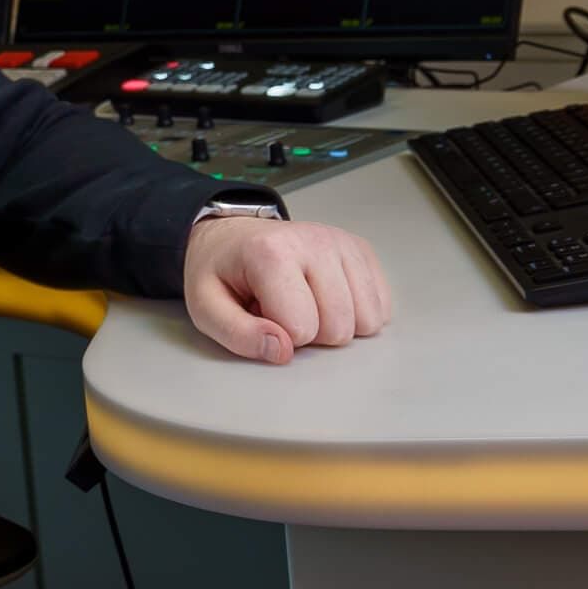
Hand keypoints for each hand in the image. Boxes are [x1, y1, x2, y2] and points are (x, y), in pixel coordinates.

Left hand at [182, 216, 391, 363]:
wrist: (233, 237)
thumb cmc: (222, 272)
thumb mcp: (207, 307)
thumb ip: (238, 335)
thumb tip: (282, 352)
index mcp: (271, 253)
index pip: (301, 329)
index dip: (280, 336)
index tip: (261, 313)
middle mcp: (314, 241)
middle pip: (339, 328)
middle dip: (311, 334)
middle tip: (282, 310)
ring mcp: (342, 243)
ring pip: (367, 320)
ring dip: (336, 325)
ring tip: (303, 302)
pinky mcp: (360, 250)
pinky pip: (381, 306)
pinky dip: (356, 314)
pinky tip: (326, 298)